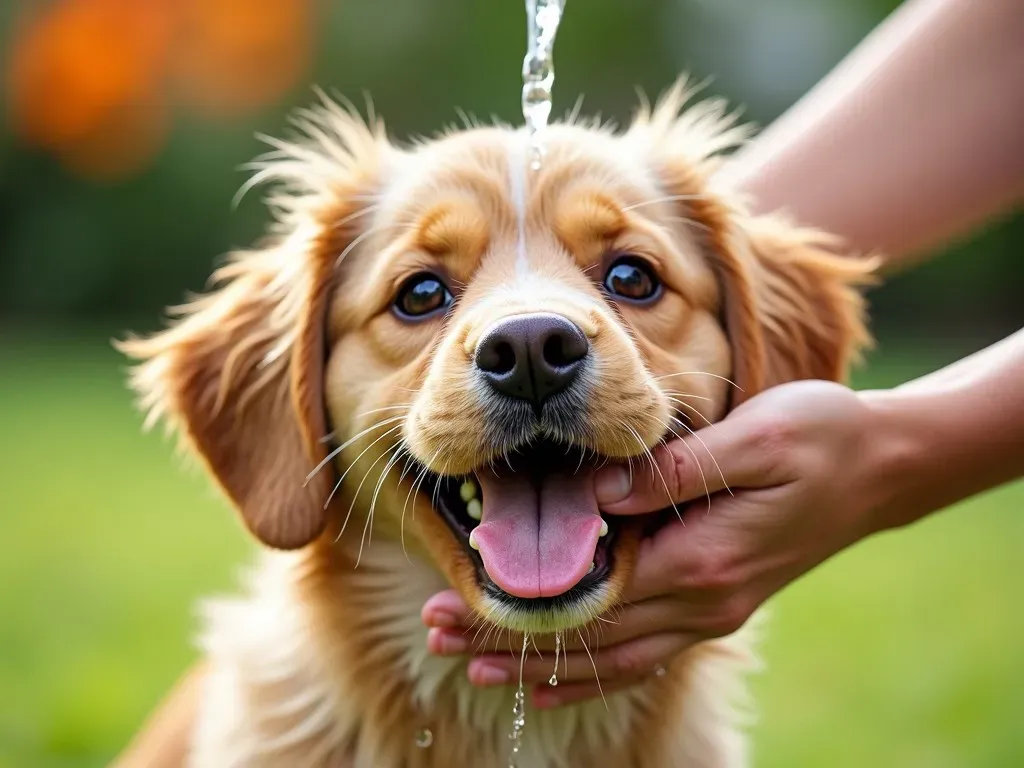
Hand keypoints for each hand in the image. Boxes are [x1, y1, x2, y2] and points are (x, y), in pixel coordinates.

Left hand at [422, 380, 899, 706]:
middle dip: (509, 637)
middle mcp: (702, 600)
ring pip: (611, 655)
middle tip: (437, 633)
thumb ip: (675, 472)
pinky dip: (594, 671)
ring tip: (472, 663)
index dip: (520, 603)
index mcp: (702, 559)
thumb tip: (599, 494)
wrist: (877, 469)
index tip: (455, 598)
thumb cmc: (818, 438)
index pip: (591, 597)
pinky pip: (644, 653)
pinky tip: (553, 679)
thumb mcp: (756, 437)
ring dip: (540, 662)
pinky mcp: (716, 603)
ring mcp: (710, 610)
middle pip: (589, 634)